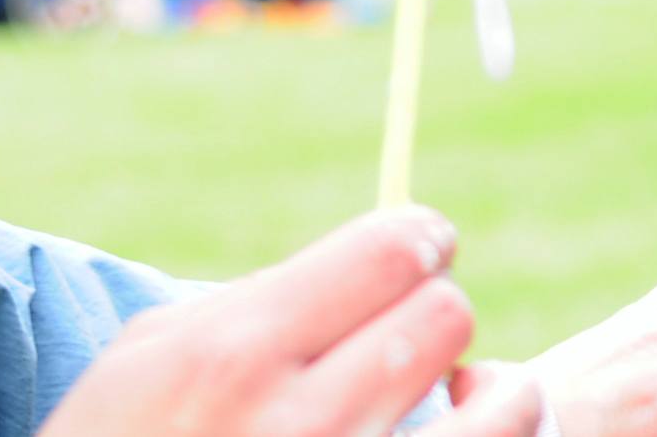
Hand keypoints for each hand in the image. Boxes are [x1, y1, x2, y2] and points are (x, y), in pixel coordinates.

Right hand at [35, 207, 537, 436]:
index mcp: (235, 357)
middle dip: (435, 312)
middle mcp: (304, 426)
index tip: (419, 249)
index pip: (393, 251)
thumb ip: (251, 305)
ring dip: (495, 394)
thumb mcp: (145, 367)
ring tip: (466, 398)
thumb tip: (361, 264)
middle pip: (448, 315)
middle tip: (413, 334)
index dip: (418, 239)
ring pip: (511, 405)